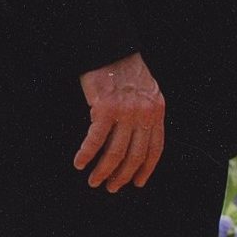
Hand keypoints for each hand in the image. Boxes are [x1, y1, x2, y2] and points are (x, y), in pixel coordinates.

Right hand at [74, 51, 164, 191]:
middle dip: (122, 175)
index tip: (137, 183)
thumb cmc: (126, 71)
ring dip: (103, 171)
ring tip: (94, 180)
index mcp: (157, 111)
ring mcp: (126, 112)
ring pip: (116, 152)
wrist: (112, 49)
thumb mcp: (148, 93)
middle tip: (111, 187)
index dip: (146, 169)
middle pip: (135, 155)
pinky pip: (96, 139)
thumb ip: (146, 115)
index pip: (155, 148)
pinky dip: (86, 154)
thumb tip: (138, 142)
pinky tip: (79, 163)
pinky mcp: (105, 108)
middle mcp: (145, 113)